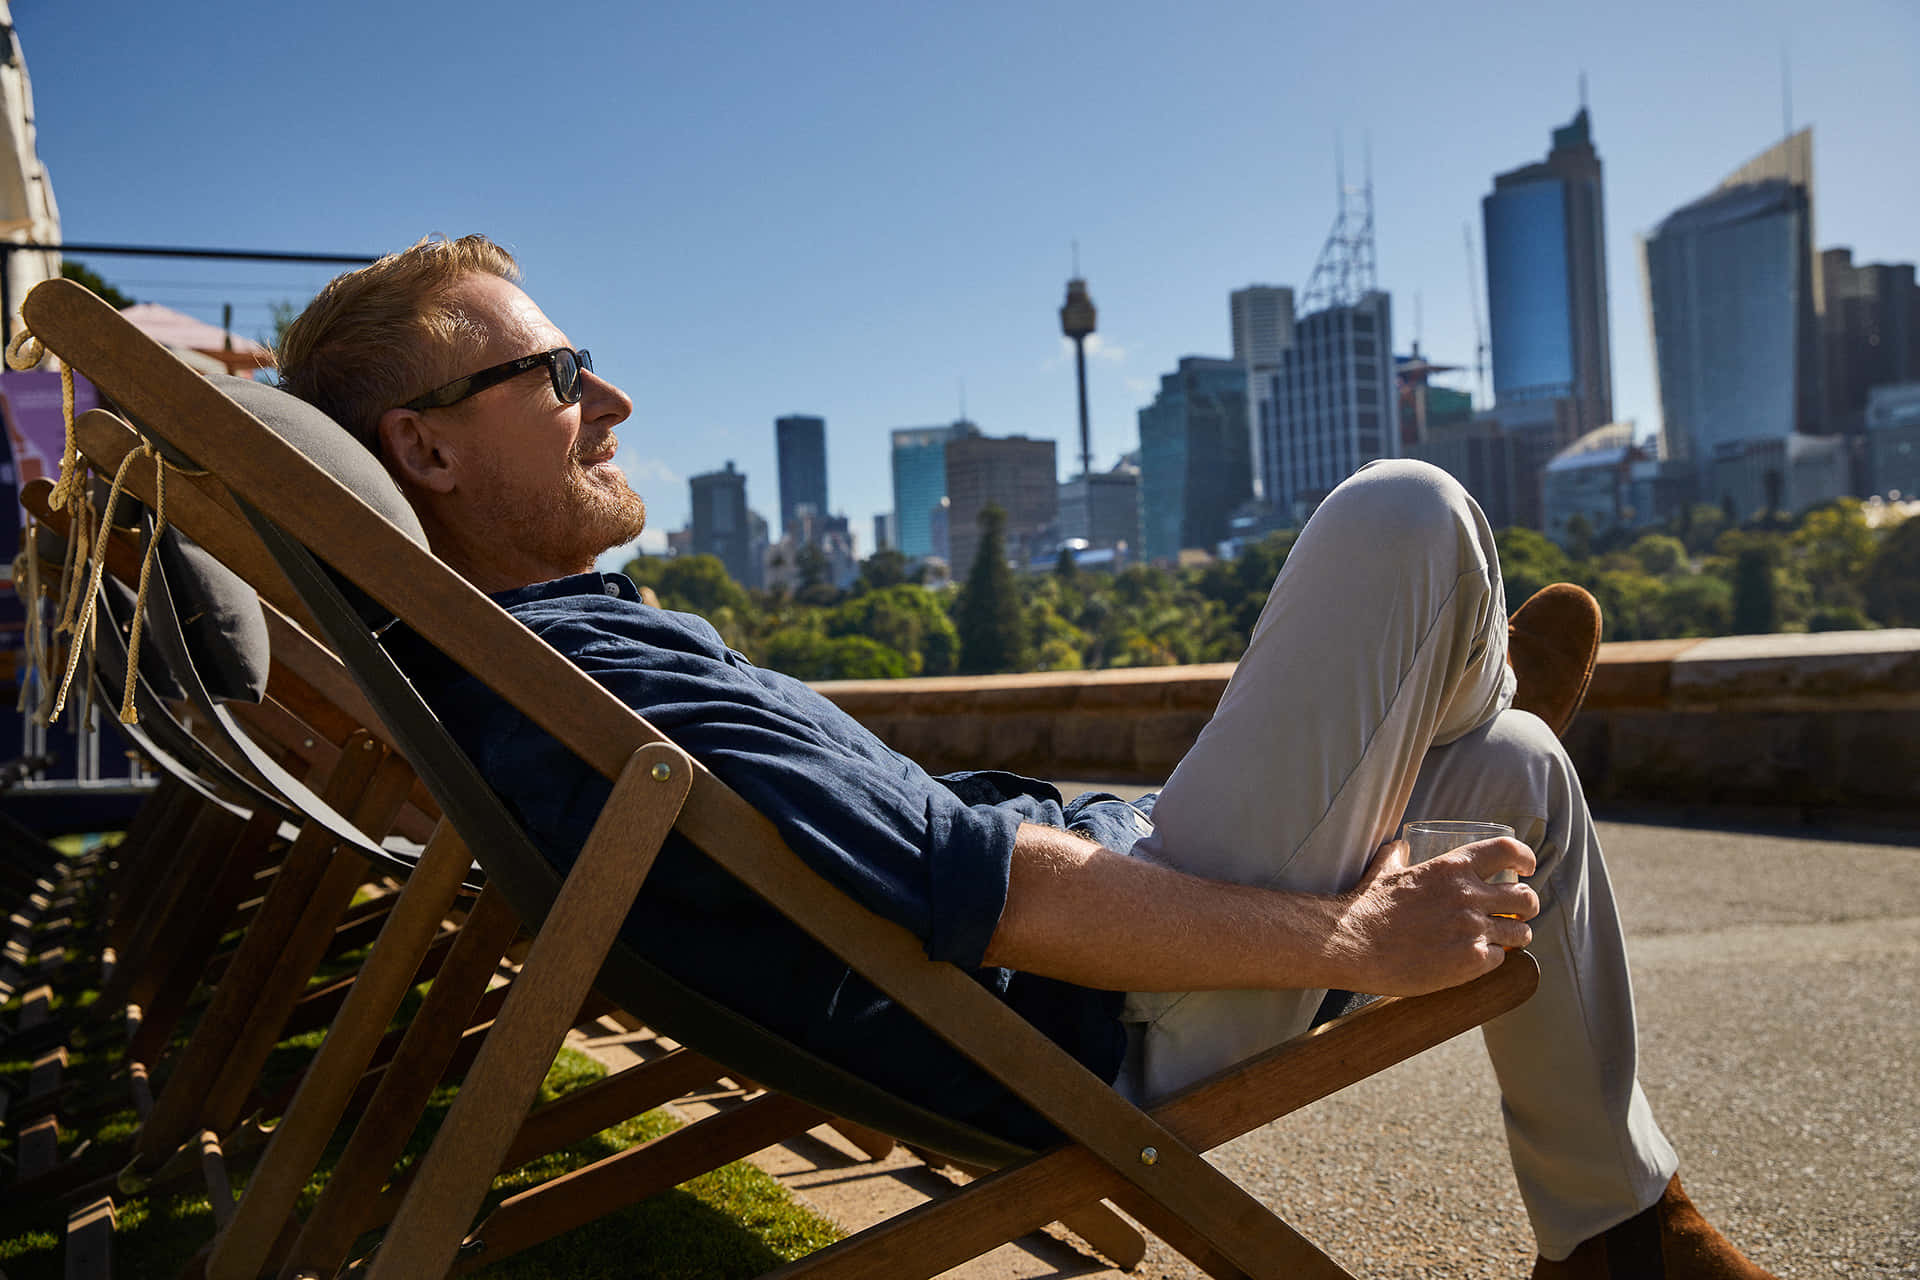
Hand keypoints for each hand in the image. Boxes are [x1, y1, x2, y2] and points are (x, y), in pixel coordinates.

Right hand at [1325, 835, 1538, 996]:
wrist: (1353, 944)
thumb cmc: (1365, 907)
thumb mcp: (1384, 871)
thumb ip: (1397, 855)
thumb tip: (1400, 846)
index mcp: (1452, 867)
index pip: (1508, 852)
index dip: (1525, 859)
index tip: (1526, 869)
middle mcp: (1469, 896)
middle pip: (1526, 897)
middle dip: (1527, 905)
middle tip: (1517, 912)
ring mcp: (1473, 930)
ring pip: (1521, 932)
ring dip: (1516, 935)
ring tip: (1504, 939)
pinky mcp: (1470, 962)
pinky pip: (1502, 958)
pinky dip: (1494, 958)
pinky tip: (1479, 958)